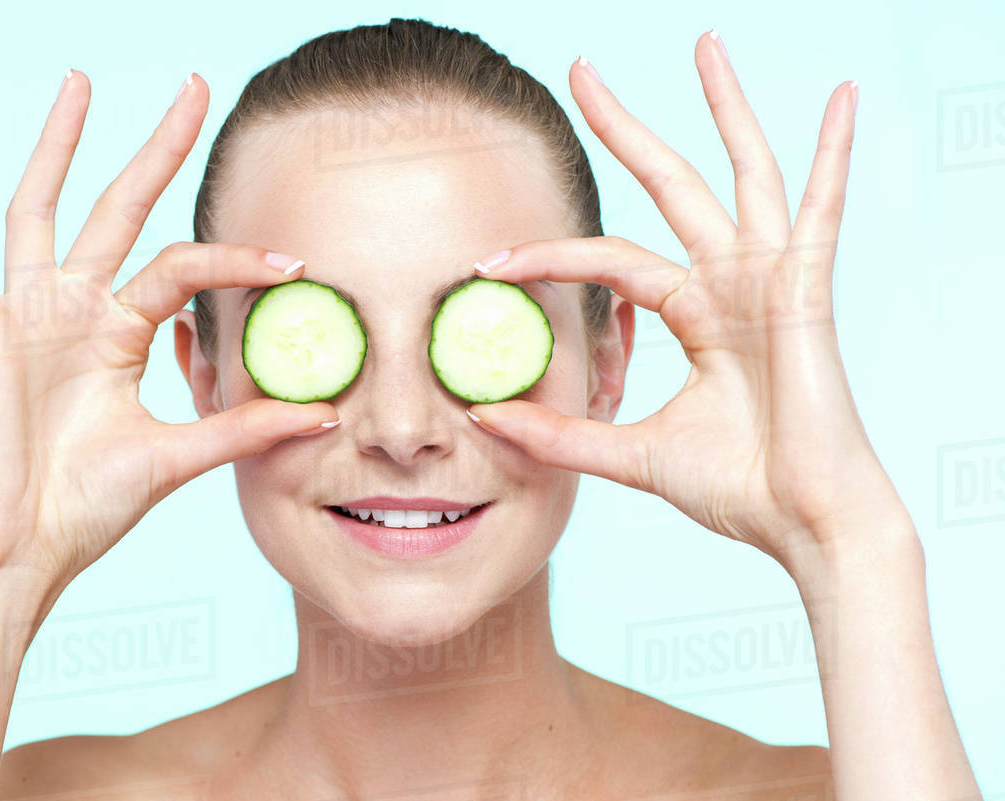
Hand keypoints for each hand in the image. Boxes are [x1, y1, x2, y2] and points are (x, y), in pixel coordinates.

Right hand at [0, 71, 338, 593]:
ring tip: (82, 82)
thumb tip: (324, 413)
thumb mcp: (178, 457)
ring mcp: (27, 314)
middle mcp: (75, 309)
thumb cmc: (86, 507)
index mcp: (119, 333)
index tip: (296, 263)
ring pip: (43, 208)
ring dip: (60, 146)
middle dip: (157, 149)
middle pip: (121, 208)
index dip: (238, 261)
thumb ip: (243, 428)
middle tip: (195, 86)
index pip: (185, 268)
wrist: (22, 552)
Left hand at [466, 34, 905, 567]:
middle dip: (625, 129)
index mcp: (694, 313)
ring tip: (703, 41)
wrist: (804, 524)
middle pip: (668, 185)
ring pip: (738, 174)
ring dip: (721, 107)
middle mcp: (729, 283)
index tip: (490, 264)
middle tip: (581, 69)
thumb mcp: (629, 454)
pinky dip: (833, 156)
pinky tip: (842, 99)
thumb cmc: (737, 488)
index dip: (550, 257)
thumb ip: (561, 435)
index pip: (611, 261)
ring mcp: (769, 280)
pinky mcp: (805, 291)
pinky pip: (819, 211)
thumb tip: (485, 417)